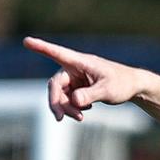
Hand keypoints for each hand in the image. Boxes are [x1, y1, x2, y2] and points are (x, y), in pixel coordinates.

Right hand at [23, 36, 146, 121]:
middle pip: (55, 84)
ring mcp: (75, 78)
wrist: (132, 87)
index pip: (58, 53)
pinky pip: (67, 99)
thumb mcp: (108, 91)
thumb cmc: (122, 83)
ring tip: (81, 117)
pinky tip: (85, 110)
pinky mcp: (77, 88)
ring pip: (61, 95)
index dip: (41, 48)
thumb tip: (74, 100)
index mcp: (81, 62)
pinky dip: (72, 108)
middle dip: (57, 102)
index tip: (26, 41)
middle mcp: (74, 68)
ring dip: (66, 108)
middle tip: (60, 118)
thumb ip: (90, 95)